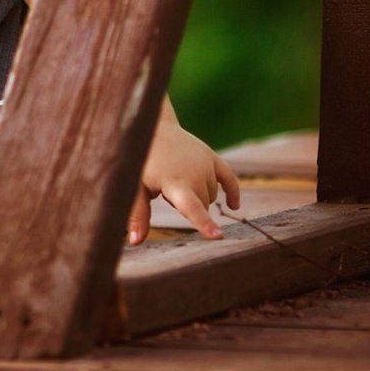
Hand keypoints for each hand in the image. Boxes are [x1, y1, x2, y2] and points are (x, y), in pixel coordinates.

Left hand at [126, 123, 241, 242]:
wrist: (152, 128)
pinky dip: (233, 192)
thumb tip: (136, 242)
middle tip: (166, 193)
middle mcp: (194, 173)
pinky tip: (233, 206)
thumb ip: (138, 214)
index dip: (204, 222)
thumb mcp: (135, 187)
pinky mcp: (212, 156)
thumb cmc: (140, 161)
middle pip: (202, 205)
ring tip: (176, 181)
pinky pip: (230, 178)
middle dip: (188, 207)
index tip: (218, 237)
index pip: (192, 207)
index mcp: (174, 182)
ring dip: (199, 197)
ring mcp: (205, 163)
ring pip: (212, 195)